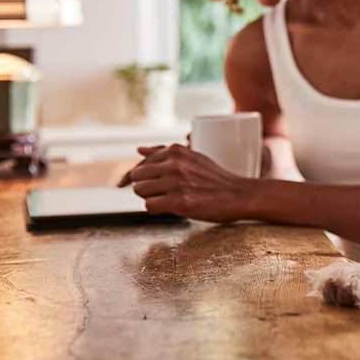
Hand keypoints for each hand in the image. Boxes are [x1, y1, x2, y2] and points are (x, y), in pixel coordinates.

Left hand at [116, 143, 255, 222]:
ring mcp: (176, 182)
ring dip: (151, 199)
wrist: (239, 195)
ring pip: (141, 192)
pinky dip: (157, 210)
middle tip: (161, 194)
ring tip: (168, 200)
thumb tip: (139, 149)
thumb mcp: (192, 157)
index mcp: (175, 151)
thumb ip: (164, 152)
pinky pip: (150, 207)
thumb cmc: (215, 178)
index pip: (140, 163)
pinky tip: (170, 208)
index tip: (120, 184)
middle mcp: (173, 163)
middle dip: (145, 187)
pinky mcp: (179, 201)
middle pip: (137, 177)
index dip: (128, 176)